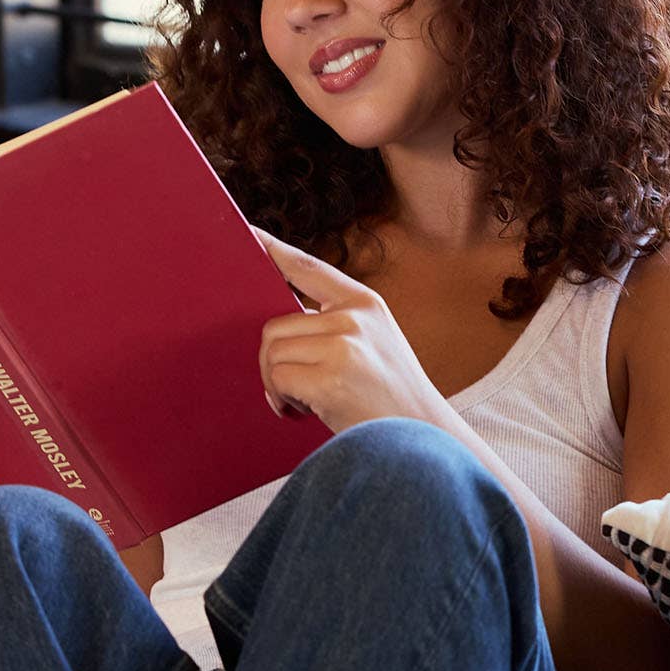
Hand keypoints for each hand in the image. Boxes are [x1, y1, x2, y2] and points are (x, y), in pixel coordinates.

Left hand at [253, 226, 448, 434]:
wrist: (421, 437)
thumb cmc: (388, 400)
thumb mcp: (374, 345)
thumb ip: (336, 326)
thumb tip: (279, 332)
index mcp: (365, 303)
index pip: (309, 268)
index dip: (275, 251)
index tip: (248, 234)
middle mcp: (354, 316)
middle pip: (275, 326)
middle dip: (274, 363)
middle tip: (297, 389)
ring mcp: (344, 344)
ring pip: (272, 351)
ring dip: (277, 383)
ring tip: (305, 401)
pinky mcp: (332, 376)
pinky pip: (278, 377)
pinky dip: (282, 398)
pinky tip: (304, 410)